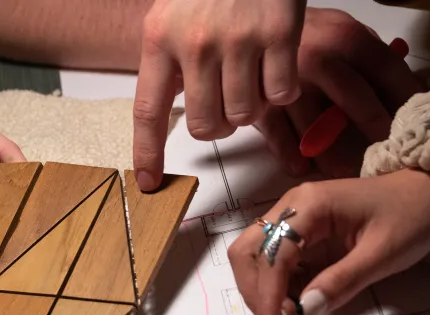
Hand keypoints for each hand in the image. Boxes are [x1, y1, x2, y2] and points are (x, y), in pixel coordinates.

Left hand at [133, 0, 305, 189]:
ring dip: (252, 106)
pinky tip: (275, 60)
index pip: (148, 111)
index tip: (148, 183)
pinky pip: (281, 94)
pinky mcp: (280, 34)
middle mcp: (195, 42)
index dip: (148, 153)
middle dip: (220, 124)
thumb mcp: (175, 14)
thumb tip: (180, 114)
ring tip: (251, 74)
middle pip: (206, 126)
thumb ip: (172, 61)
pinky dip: (281, 87)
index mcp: (160, 38)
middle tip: (228, 100)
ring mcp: (239, 39)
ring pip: (245, 115)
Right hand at [228, 169, 429, 314]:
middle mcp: (290, 206)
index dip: (269, 295)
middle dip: (254, 292)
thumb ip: (343, 282)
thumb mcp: (383, 254)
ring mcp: (291, 216)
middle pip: (247, 251)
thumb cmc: (412, 216)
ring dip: (260, 289)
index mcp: (310, 206)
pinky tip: (294, 302)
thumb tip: (306, 309)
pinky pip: (271, 258)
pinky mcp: (298, 229)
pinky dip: (273, 285)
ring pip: (253, 255)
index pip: (273, 254)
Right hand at [255, 8, 422, 177]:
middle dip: (374, 127)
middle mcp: (318, 59)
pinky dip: (290, 155)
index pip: (386, 69)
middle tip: (386, 153)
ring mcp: (287, 83)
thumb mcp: (340, 31)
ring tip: (342, 171)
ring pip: (313, 126)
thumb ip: (369, 56)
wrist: (251, 26)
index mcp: (345, 37)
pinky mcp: (261, 103)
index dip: (406, 98)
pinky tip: (302, 167)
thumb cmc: (306, 36)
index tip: (418, 123)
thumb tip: (405, 85)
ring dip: (330, 154)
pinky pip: (278, 136)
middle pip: (354, 99)